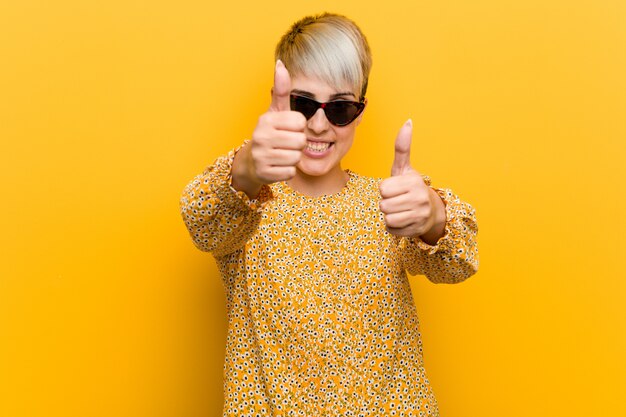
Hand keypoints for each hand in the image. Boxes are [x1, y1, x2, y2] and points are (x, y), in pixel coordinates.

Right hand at [231, 60, 306, 196]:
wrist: (251, 162)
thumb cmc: (270, 134)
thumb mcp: (275, 111)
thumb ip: (282, 90)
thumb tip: (281, 63)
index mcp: (266, 119)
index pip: (301, 123)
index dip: (299, 128)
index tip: (288, 129)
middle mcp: (261, 136)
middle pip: (301, 141)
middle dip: (297, 145)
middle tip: (285, 144)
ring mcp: (261, 156)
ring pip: (296, 158)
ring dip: (293, 158)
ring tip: (282, 154)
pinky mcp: (264, 173)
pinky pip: (290, 172)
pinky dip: (287, 171)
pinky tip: (278, 166)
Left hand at [379, 119, 444, 238]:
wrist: (431, 211)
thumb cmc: (411, 187)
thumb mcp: (404, 168)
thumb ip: (402, 147)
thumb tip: (408, 121)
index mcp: (414, 181)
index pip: (383, 188)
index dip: (385, 189)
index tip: (396, 188)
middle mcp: (419, 198)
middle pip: (383, 205)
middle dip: (386, 203)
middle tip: (398, 200)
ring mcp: (420, 215)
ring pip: (387, 218)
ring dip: (389, 216)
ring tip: (400, 210)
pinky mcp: (416, 230)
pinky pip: (392, 230)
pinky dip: (394, 227)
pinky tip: (404, 220)